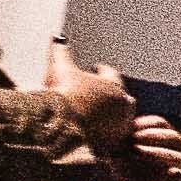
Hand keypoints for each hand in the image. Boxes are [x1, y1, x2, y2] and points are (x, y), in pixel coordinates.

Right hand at [44, 40, 138, 155]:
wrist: (65, 126)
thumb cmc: (65, 95)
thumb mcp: (61, 70)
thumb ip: (60, 53)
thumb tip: (57, 38)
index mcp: (114, 85)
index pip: (110, 74)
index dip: (102, 70)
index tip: (98, 68)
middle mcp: (123, 105)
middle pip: (122, 97)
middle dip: (113, 93)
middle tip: (104, 92)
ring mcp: (122, 125)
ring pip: (121, 118)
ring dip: (113, 114)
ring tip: (101, 113)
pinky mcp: (116, 142)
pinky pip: (115, 136)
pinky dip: (108, 133)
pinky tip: (98, 132)